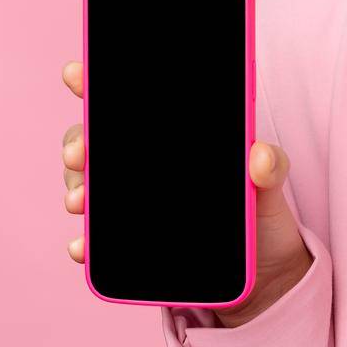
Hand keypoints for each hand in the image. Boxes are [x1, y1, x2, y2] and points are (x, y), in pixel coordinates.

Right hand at [59, 60, 314, 326]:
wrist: (263, 273)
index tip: (75, 73)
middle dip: (78, 141)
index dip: (98, 82)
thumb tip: (259, 156)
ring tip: (80, 201)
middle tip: (80, 153)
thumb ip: (271, 166)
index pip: (129, 101)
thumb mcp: (271, 185)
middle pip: (96, 140)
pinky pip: (96, 239)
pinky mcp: (128, 243)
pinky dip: (85, 242)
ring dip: (76, 189)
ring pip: (87, 185)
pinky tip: (82, 246)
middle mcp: (145, 165)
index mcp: (174, 138)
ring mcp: (131, 203)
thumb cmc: (261, 214)